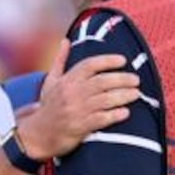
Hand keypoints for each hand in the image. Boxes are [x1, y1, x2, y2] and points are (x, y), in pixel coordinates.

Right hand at [18, 42, 139, 160]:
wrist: (38, 134)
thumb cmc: (48, 106)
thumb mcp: (51, 81)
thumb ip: (60, 60)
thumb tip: (65, 41)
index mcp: (67, 80)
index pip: (90, 65)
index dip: (108, 60)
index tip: (123, 60)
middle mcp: (72, 93)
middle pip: (102, 81)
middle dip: (122, 79)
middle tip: (136, 79)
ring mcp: (76, 110)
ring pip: (105, 100)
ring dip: (124, 96)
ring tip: (136, 94)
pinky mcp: (80, 127)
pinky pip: (101, 119)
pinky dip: (115, 115)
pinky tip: (125, 112)